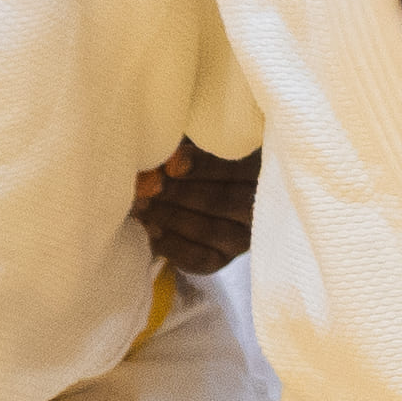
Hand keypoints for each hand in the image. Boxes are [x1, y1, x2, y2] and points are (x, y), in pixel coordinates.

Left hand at [132, 143, 259, 273]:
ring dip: (169, 216)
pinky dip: (172, 245)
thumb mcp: (196, 141)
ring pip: (210, 230)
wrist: (182, 191)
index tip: (171, 164)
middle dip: (178, 192)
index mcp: (261, 166)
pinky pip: (199, 259)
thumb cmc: (193, 156)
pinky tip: (151, 228)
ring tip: (139, 202)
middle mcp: (261, 205)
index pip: (241, 168)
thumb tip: (168, 156)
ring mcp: (244, 236)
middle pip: (224, 201)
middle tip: (145, 183)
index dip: (205, 166)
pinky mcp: (223, 258)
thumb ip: (187, 144)